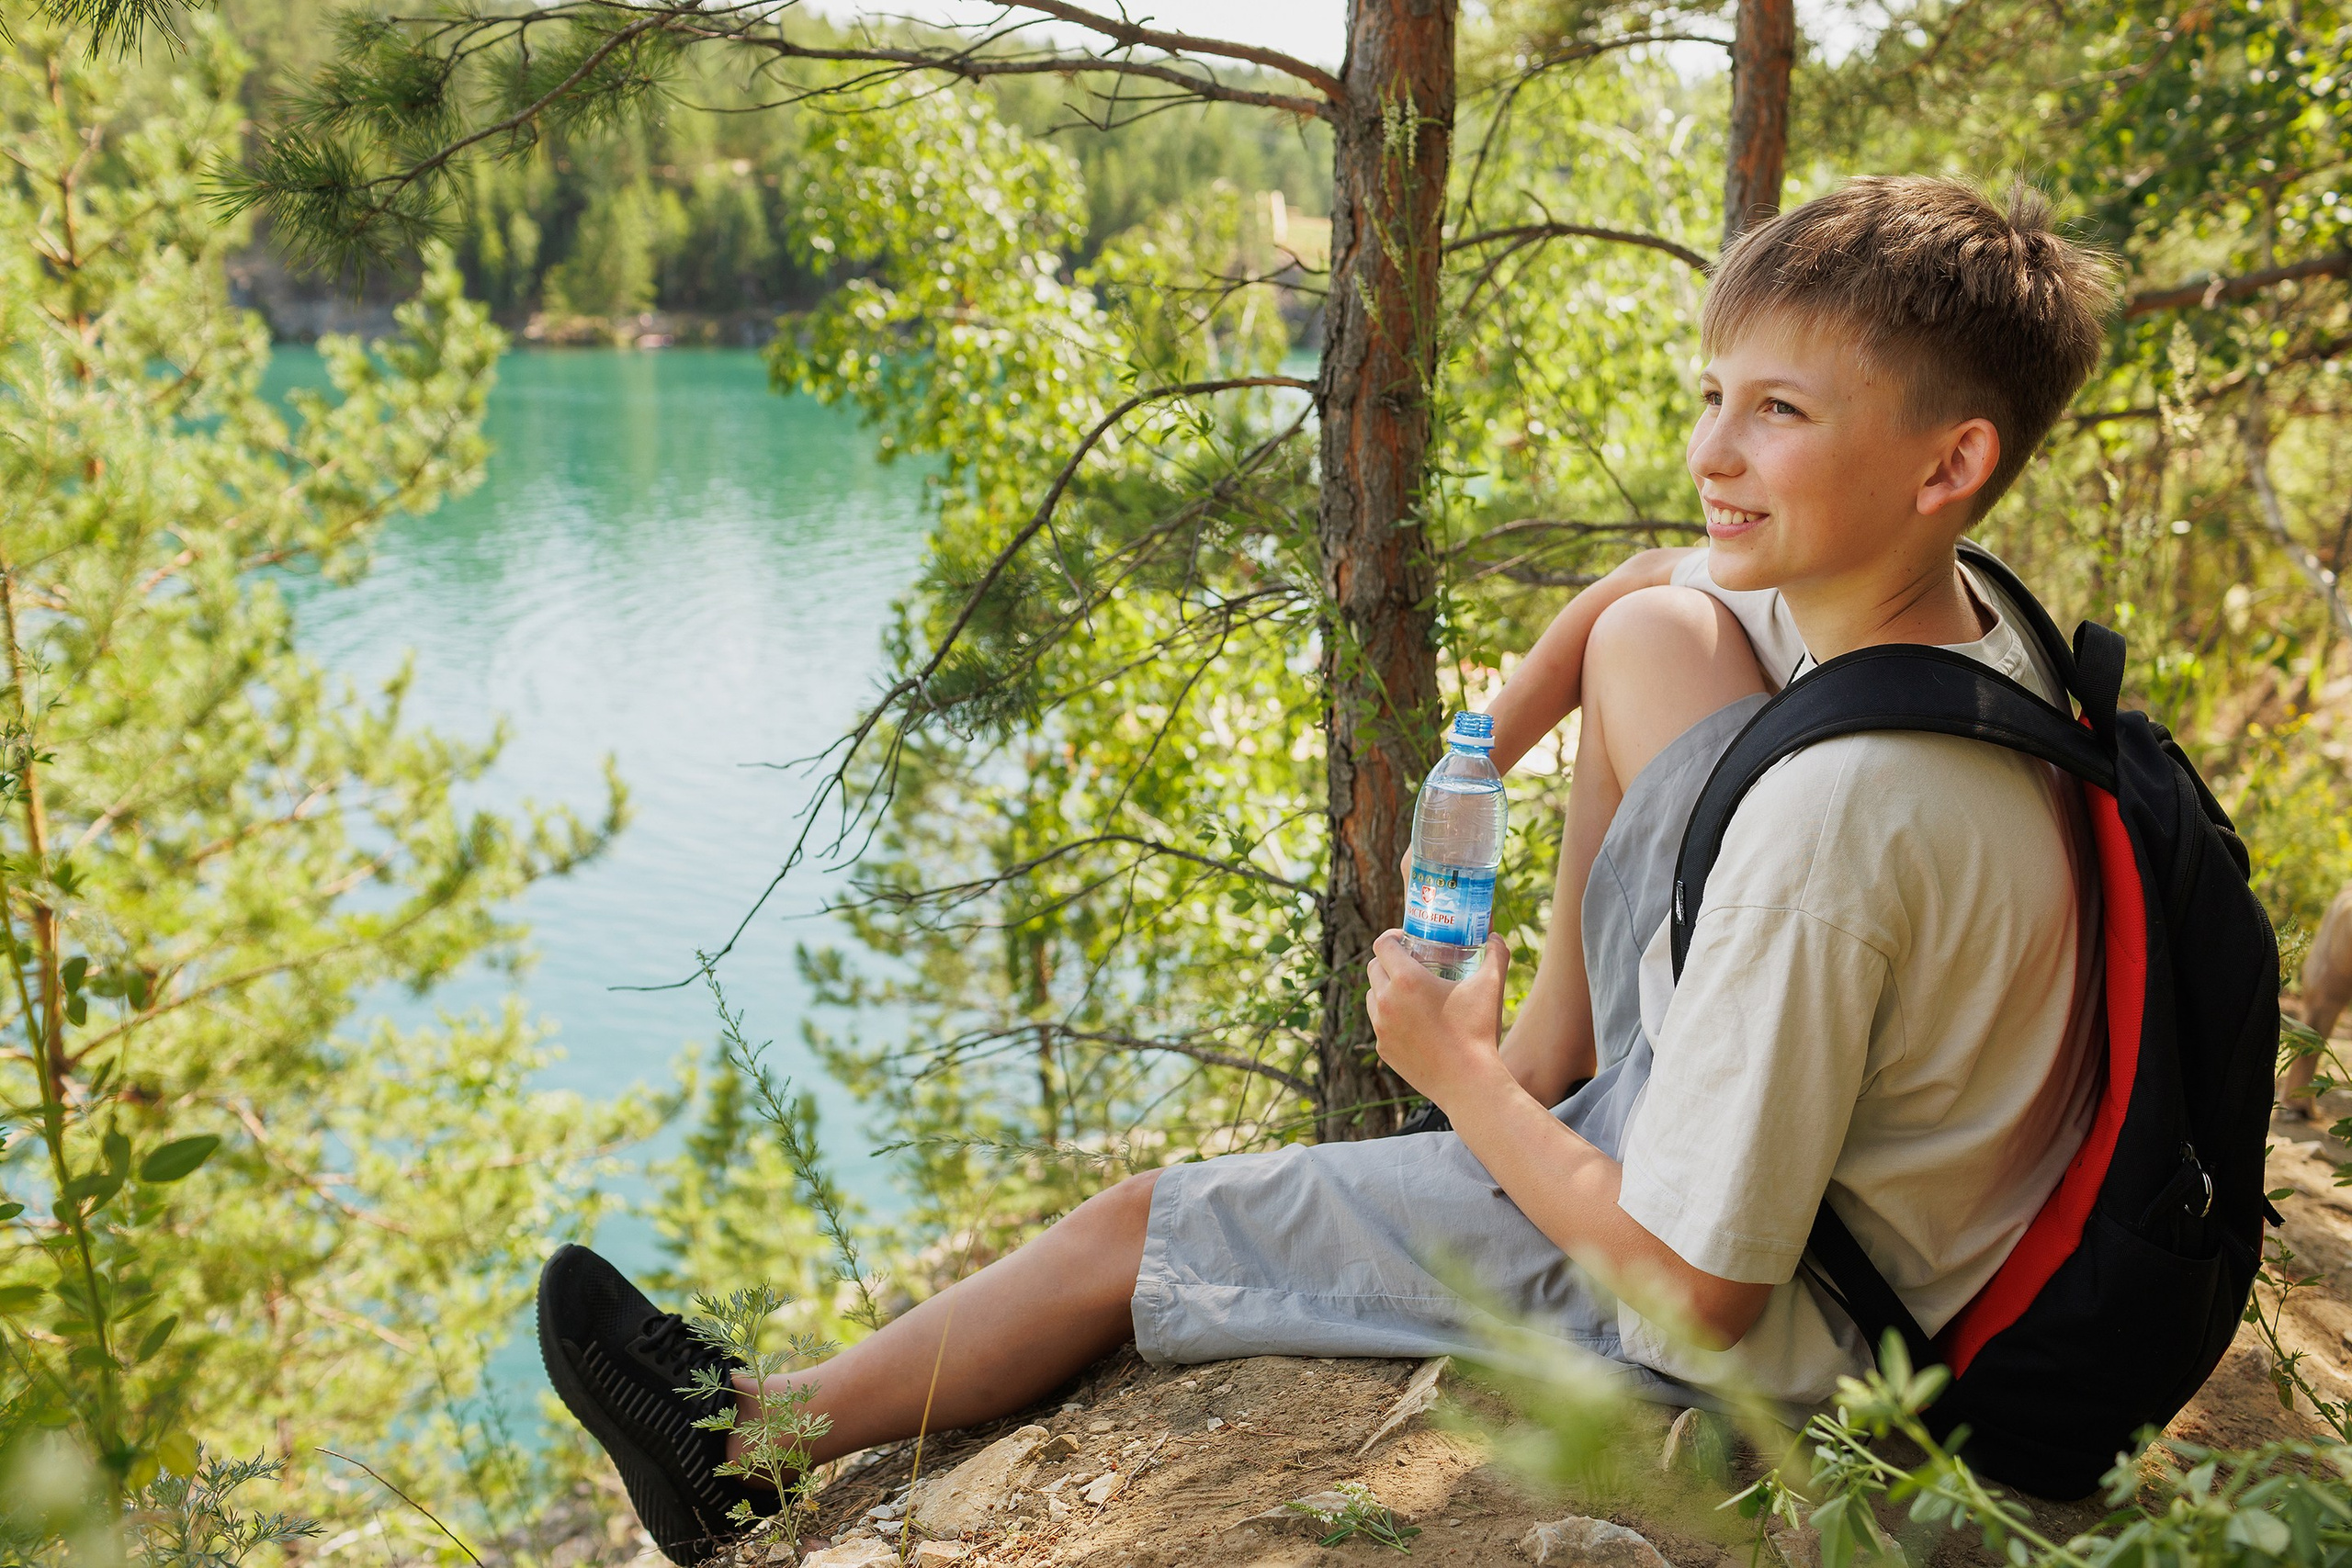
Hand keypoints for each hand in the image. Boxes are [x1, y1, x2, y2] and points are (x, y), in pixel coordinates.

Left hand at [1365, 930, 1511, 1112]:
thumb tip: (1496, 935)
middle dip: (1389, 961)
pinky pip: (1380, 1024)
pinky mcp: (1383, 1049)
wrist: (1469, 1083)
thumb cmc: (1478, 1032)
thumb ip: (1496, 954)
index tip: (1407, 939)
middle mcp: (1386, 1001)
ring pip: (1373, 997)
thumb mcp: (1491, 986)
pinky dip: (1391, 1017)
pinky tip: (1412, 1021)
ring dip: (1385, 988)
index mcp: (1406, 980)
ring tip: (1409, 991)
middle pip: (1373, 968)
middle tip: (1411, 963)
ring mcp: (1381, 1027)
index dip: (1392, 936)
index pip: (1382, 944)